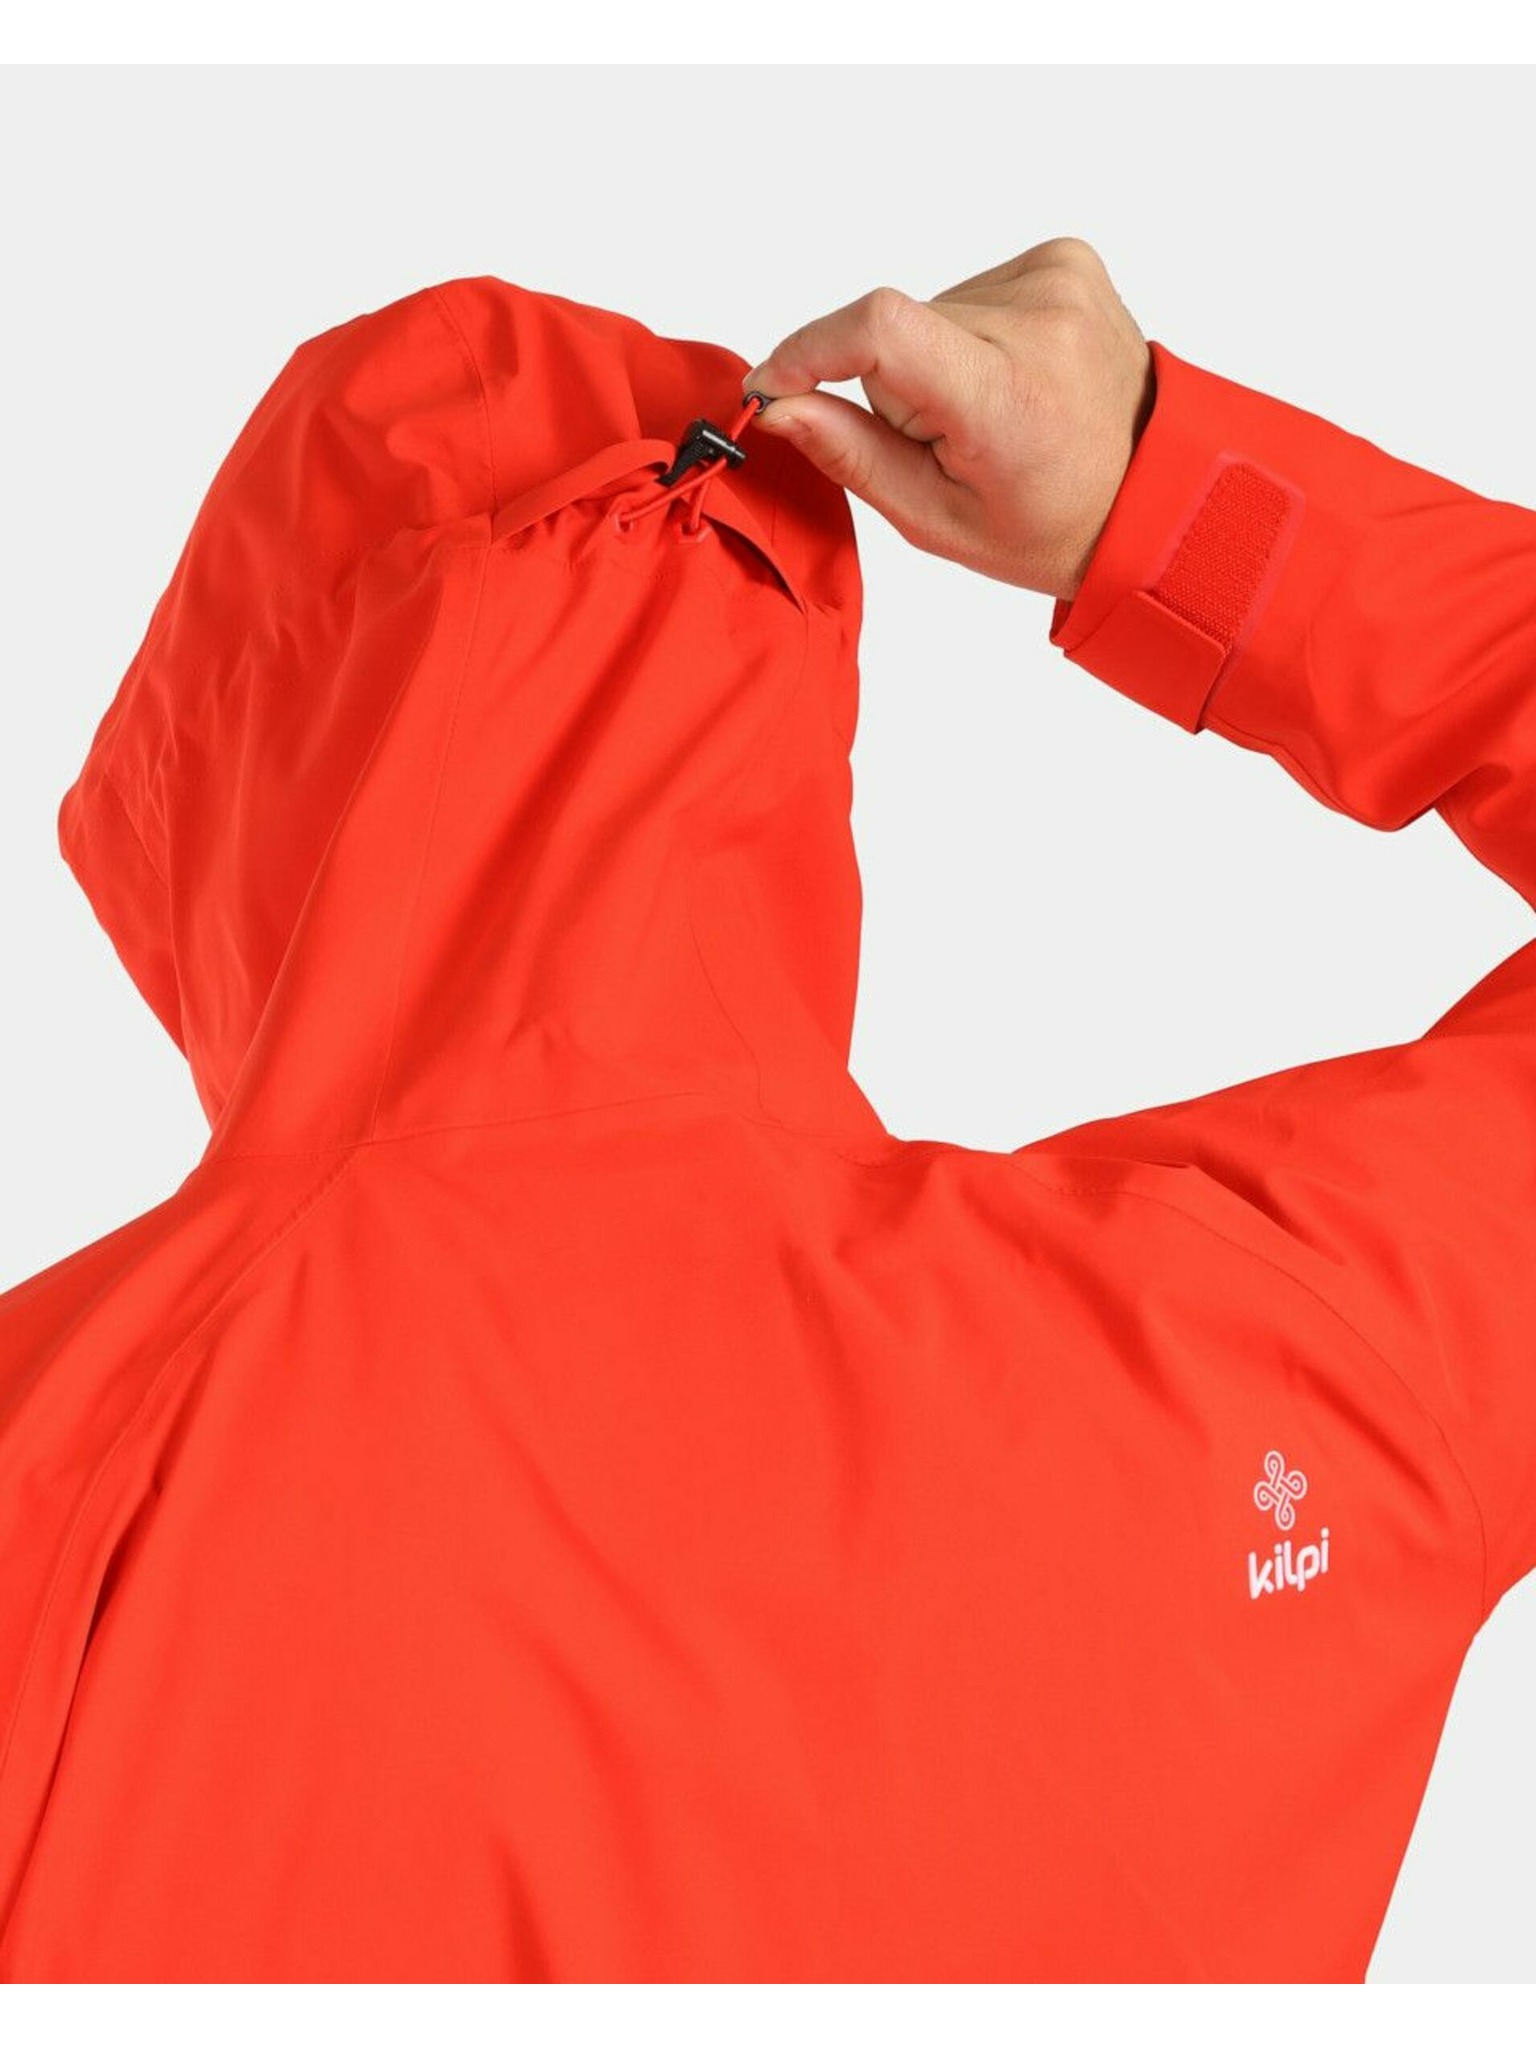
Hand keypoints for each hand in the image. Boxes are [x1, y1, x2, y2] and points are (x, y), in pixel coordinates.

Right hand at [741, 238, 1154, 602]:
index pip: (879, 329)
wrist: (1154, 493)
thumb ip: (852, 455)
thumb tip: (778, 406)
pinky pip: (972, 291)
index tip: (775, 385)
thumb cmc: (1051, 523)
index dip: (809, 350)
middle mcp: (1037, 322)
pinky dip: (972, 335)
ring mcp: (1057, 280)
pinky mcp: (1066, 258)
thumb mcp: (938, 520)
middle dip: (895, 385)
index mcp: (1005, 395)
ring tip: (992, 413)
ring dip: (938, 361)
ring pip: (932, 312)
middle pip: (898, 331)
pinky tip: (1013, 376)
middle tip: (949, 442)